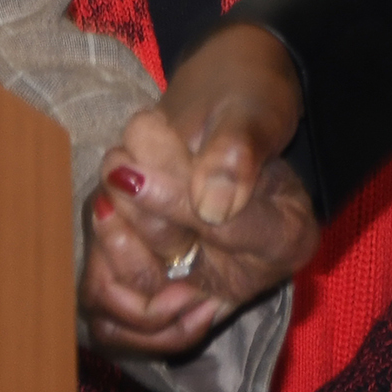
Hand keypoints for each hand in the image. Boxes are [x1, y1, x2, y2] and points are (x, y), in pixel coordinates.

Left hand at [78, 26, 318, 356]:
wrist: (218, 107)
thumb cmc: (245, 99)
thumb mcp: (251, 111)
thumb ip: (237, 154)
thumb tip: (213, 208)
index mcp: (288, 237)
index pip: (226, 230)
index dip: (173, 202)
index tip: (129, 173)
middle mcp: (247, 271)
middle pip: (176, 255)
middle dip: (140, 197)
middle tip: (132, 139)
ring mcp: (202, 280)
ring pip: (140, 277)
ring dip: (116, 217)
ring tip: (119, 159)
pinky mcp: (164, 282)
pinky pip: (120, 291)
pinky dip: (104, 248)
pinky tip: (105, 200)